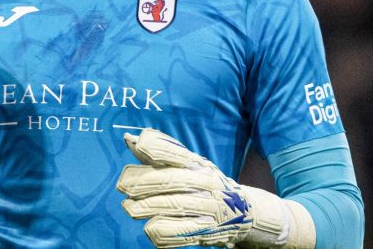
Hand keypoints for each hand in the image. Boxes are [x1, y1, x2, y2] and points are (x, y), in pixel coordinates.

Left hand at [116, 128, 314, 247]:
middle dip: (146, 183)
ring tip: (130, 209)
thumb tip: (130, 139)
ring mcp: (209, 209)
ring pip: (177, 207)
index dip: (158, 147)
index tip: (138, 145)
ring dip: (150, 208)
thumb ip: (160, 153)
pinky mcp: (209, 232)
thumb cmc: (207, 184)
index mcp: (200, 165)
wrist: (249, 213)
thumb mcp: (190, 165)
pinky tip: (151, 230)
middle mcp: (206, 184)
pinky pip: (184, 234)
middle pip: (173, 181)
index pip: (178, 153)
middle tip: (123, 186)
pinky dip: (165, 233)